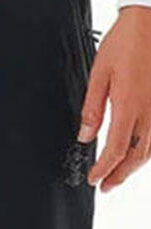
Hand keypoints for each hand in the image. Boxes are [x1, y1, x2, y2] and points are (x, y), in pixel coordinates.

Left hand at [81, 5, 150, 191]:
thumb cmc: (126, 42)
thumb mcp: (99, 75)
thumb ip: (92, 109)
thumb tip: (84, 137)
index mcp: (129, 105)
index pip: (115, 149)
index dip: (103, 169)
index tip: (93, 179)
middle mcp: (150, 109)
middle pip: (137, 155)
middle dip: (120, 174)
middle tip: (106, 186)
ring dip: (136, 165)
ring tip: (120, 175)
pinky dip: (148, 148)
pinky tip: (139, 152)